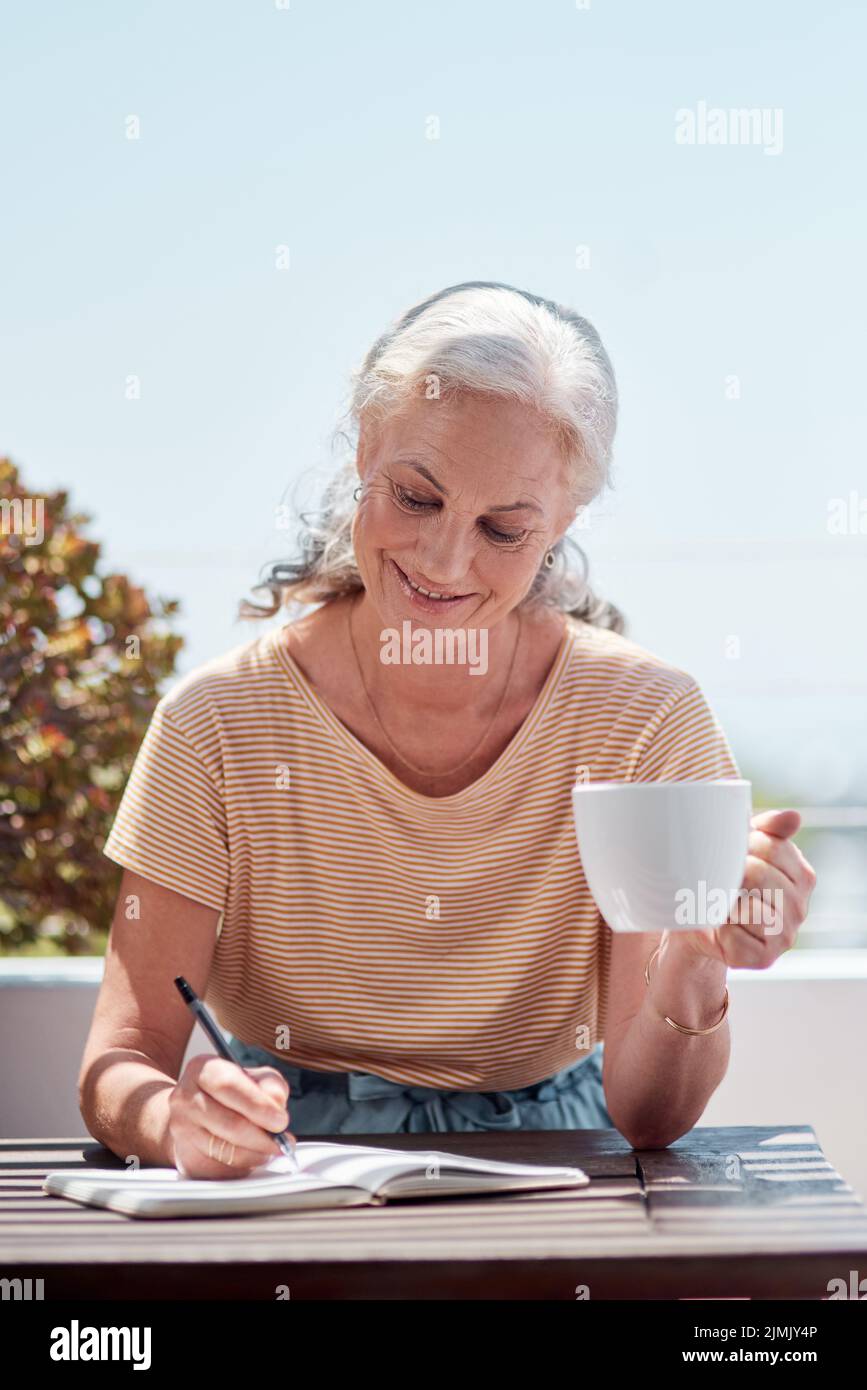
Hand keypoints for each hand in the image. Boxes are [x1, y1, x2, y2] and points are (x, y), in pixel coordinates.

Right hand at [167, 1054, 292, 1178]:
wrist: (193, 1116)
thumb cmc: (229, 1094)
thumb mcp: (252, 1078)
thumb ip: (269, 1084)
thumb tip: (277, 1100)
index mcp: (202, 1070)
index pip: (228, 1086)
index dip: (258, 1105)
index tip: (281, 1120)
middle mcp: (184, 1099)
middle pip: (229, 1124)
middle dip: (263, 1137)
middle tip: (282, 1141)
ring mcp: (182, 1131)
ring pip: (227, 1152)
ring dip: (257, 1154)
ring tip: (270, 1149)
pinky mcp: (186, 1159)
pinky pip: (223, 1171)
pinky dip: (244, 1167)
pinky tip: (252, 1156)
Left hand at [672, 808, 816, 969]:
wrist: (701, 921)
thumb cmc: (726, 880)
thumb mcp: (744, 848)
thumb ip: (769, 829)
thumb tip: (793, 817)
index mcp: (802, 876)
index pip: (773, 847)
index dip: (743, 844)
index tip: (728, 849)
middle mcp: (800, 907)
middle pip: (758, 874)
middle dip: (730, 871)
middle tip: (716, 875)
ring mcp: (785, 935)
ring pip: (749, 907)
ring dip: (724, 900)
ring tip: (718, 899)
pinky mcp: (764, 958)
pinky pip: (735, 936)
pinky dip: (720, 928)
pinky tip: (720, 924)